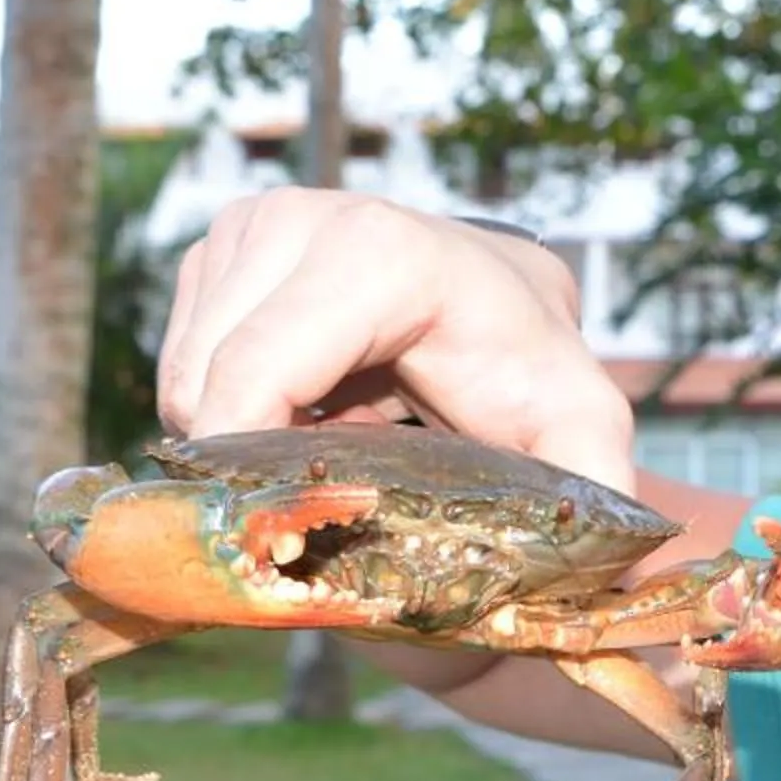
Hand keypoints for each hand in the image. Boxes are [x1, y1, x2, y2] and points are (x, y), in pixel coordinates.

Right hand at [154, 187, 635, 489]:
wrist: (500, 312)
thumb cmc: (530, 373)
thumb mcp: (580, 430)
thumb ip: (597, 487)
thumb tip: (603, 563)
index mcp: (380, 252)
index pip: (257, 371)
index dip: (250, 461)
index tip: (285, 523)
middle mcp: (303, 218)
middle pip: (208, 384)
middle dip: (251, 461)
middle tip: (323, 494)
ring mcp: (250, 225)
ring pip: (183, 378)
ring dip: (238, 436)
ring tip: (324, 444)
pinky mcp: (215, 248)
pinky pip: (176, 361)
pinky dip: (222, 405)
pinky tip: (298, 409)